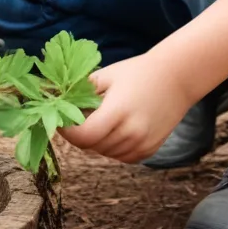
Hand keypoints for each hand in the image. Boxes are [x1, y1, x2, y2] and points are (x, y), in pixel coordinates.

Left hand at [58, 52, 197, 163]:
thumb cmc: (138, 72)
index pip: (83, 135)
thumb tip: (50, 97)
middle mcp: (131, 132)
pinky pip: (120, 156)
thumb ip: (79, 90)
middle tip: (80, 115)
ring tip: (103, 118)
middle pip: (92, 145)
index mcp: (118, 111)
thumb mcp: (106, 75)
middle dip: (80, 133)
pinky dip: (112, 146)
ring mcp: (142, 144)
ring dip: (97, 140)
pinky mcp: (149, 151)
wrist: (177, 78)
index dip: (67, 130)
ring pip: (104, 153)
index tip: (61, 119)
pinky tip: (118, 127)